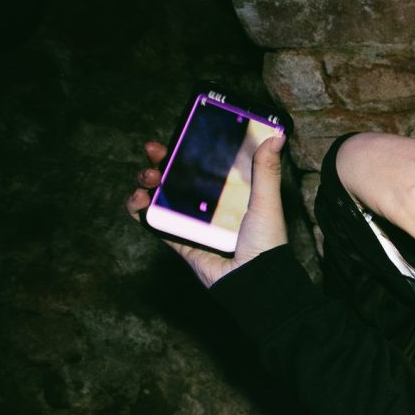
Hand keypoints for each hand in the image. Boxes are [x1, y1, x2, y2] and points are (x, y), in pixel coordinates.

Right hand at [127, 135, 287, 287]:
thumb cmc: (265, 242)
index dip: (185, 149)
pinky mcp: (179, 239)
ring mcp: (191, 222)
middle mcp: (208, 205)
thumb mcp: (266, 201)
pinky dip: (139, 209)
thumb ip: (266, 170)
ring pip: (160, 195)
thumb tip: (276, 136)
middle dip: (160, 160)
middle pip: (176, 176)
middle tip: (154, 151)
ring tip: (148, 179)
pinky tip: (138, 200)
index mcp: (228, 193)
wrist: (253, 280)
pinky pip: (153, 222)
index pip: (202, 164)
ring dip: (146, 181)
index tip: (176, 135)